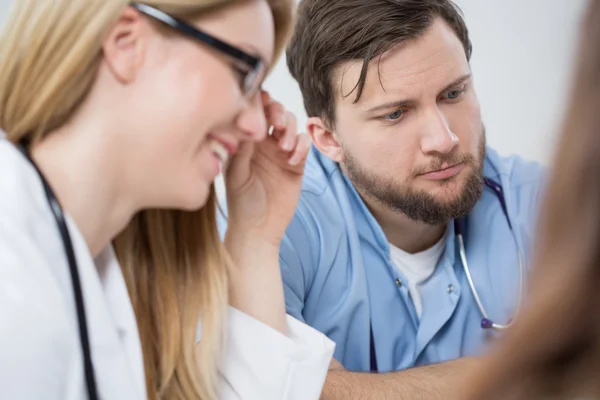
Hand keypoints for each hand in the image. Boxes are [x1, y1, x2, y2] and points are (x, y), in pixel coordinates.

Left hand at [224, 91, 310, 245]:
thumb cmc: (241, 203)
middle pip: (276, 111)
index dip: (259, 102)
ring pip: (292, 124)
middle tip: (277, 124)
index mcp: (246, 140)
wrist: (258, 229)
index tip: (262, 103)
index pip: (254, 112)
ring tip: (284, 148)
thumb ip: (242, 149)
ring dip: (291, 130)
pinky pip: (304, 144)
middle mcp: (264, 142)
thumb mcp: (235, 175)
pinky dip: (301, 146)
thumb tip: (248, 123)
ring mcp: (281, 151)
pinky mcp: (297, 163)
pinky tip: (292, 160)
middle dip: (279, 111)